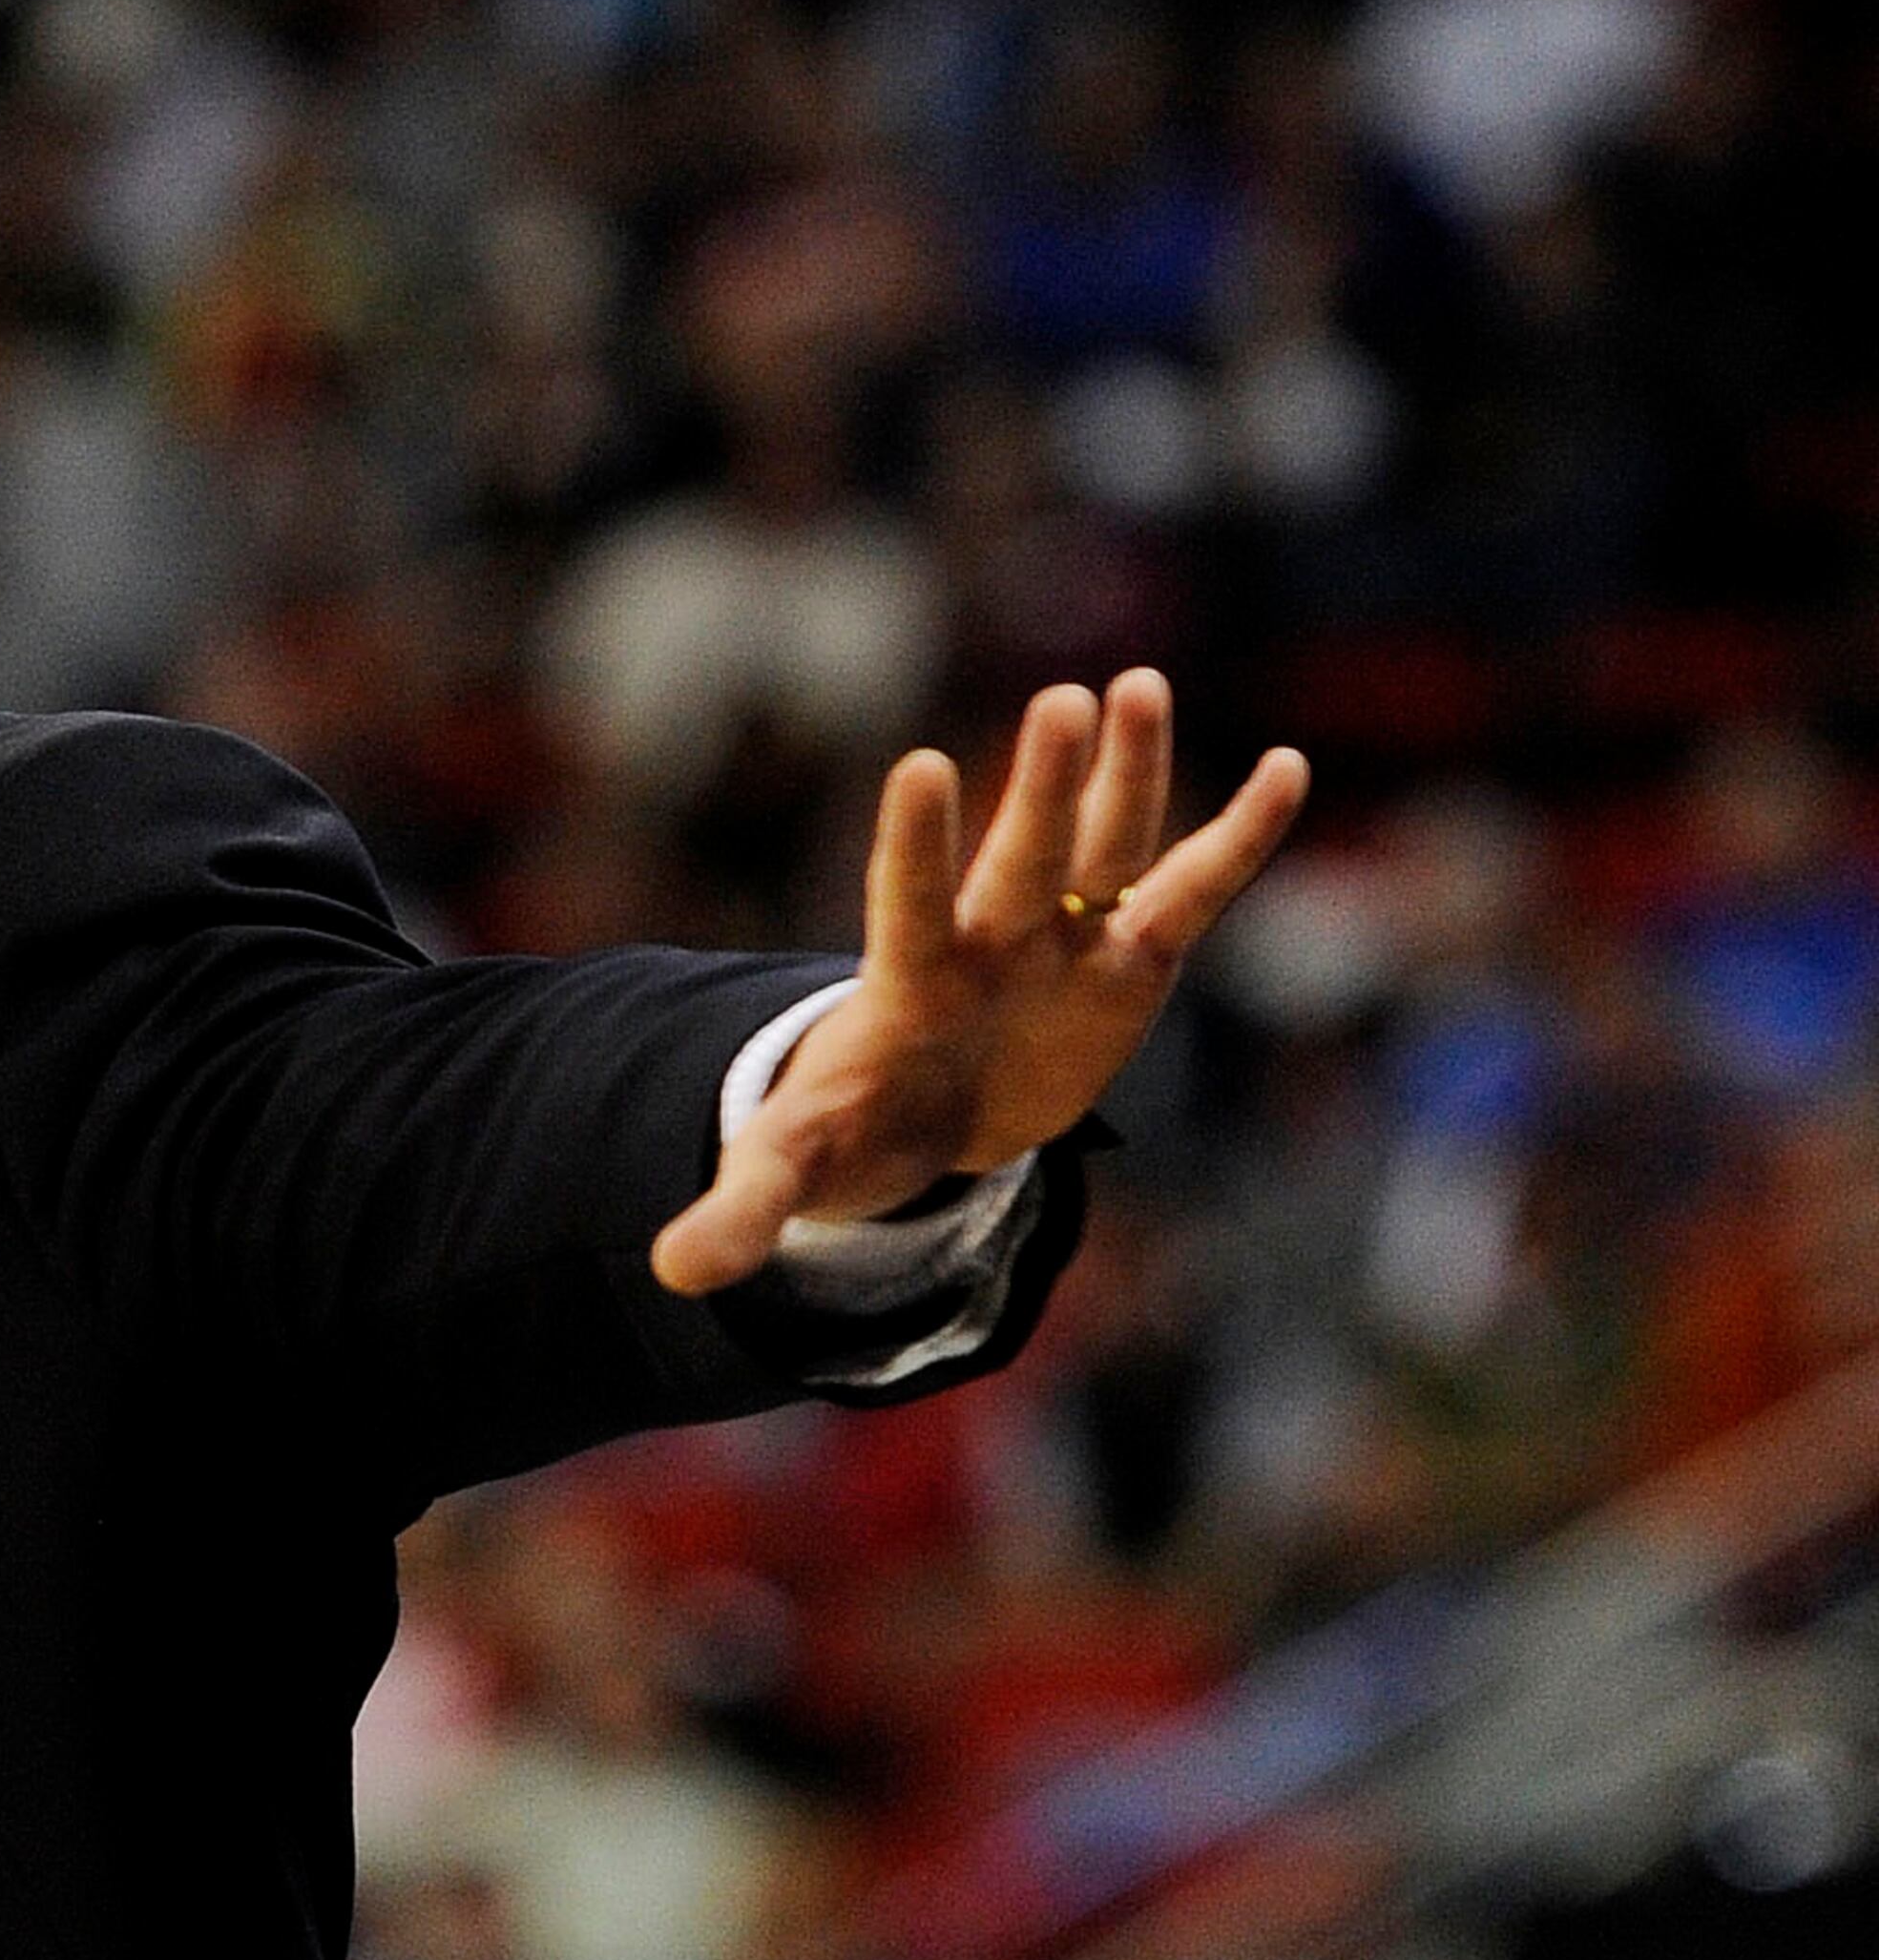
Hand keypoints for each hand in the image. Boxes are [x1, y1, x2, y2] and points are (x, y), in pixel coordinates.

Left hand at [651, 670, 1307, 1294]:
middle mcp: (989, 941)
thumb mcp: (792, 1167)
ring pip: (1102, 848)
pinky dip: (1239, 836)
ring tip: (1138, 687)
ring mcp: (1061, 940)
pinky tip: (1290, 767)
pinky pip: (1190, 889)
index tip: (922, 768)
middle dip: (1043, 791)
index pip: (910, 903)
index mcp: (910, 982)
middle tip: (1063, 701)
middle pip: (1020, 860)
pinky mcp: (1126, 957)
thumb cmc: (853, 1125)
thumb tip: (669, 1272)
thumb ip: (741, 1205)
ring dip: (1128, 774)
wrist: (921, 1112)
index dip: (917, 846)